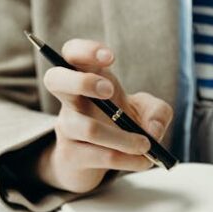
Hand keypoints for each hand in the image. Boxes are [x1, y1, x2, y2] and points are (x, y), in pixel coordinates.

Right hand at [38, 39, 172, 193]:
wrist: (102, 161)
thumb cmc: (122, 124)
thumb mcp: (145, 112)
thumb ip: (158, 113)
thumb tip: (153, 130)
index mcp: (86, 78)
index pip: (72, 53)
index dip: (86, 50)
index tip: (111, 58)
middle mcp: (69, 100)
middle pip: (54, 79)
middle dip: (82, 82)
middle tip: (110, 91)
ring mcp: (67, 127)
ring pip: (88, 129)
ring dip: (123, 138)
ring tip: (145, 145)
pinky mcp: (71, 155)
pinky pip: (100, 156)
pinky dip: (127, 160)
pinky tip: (143, 161)